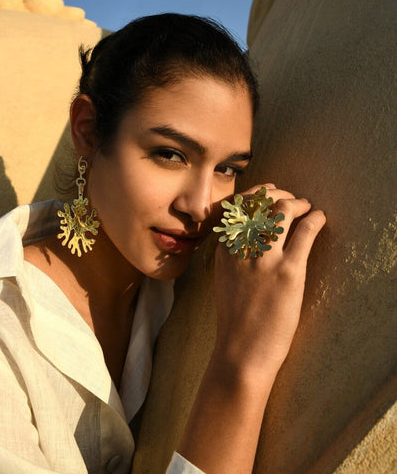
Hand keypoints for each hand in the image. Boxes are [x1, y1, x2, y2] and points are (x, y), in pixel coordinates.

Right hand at [212, 184, 325, 379]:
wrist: (241, 351)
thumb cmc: (235, 319)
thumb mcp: (225, 278)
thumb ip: (233, 254)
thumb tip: (249, 236)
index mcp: (224, 248)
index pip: (238, 206)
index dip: (256, 193)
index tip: (269, 193)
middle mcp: (242, 247)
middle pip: (261, 201)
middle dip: (279, 194)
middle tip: (293, 201)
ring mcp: (265, 258)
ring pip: (282, 210)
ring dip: (299, 203)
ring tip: (308, 209)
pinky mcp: (289, 271)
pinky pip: (305, 231)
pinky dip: (315, 219)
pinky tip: (320, 219)